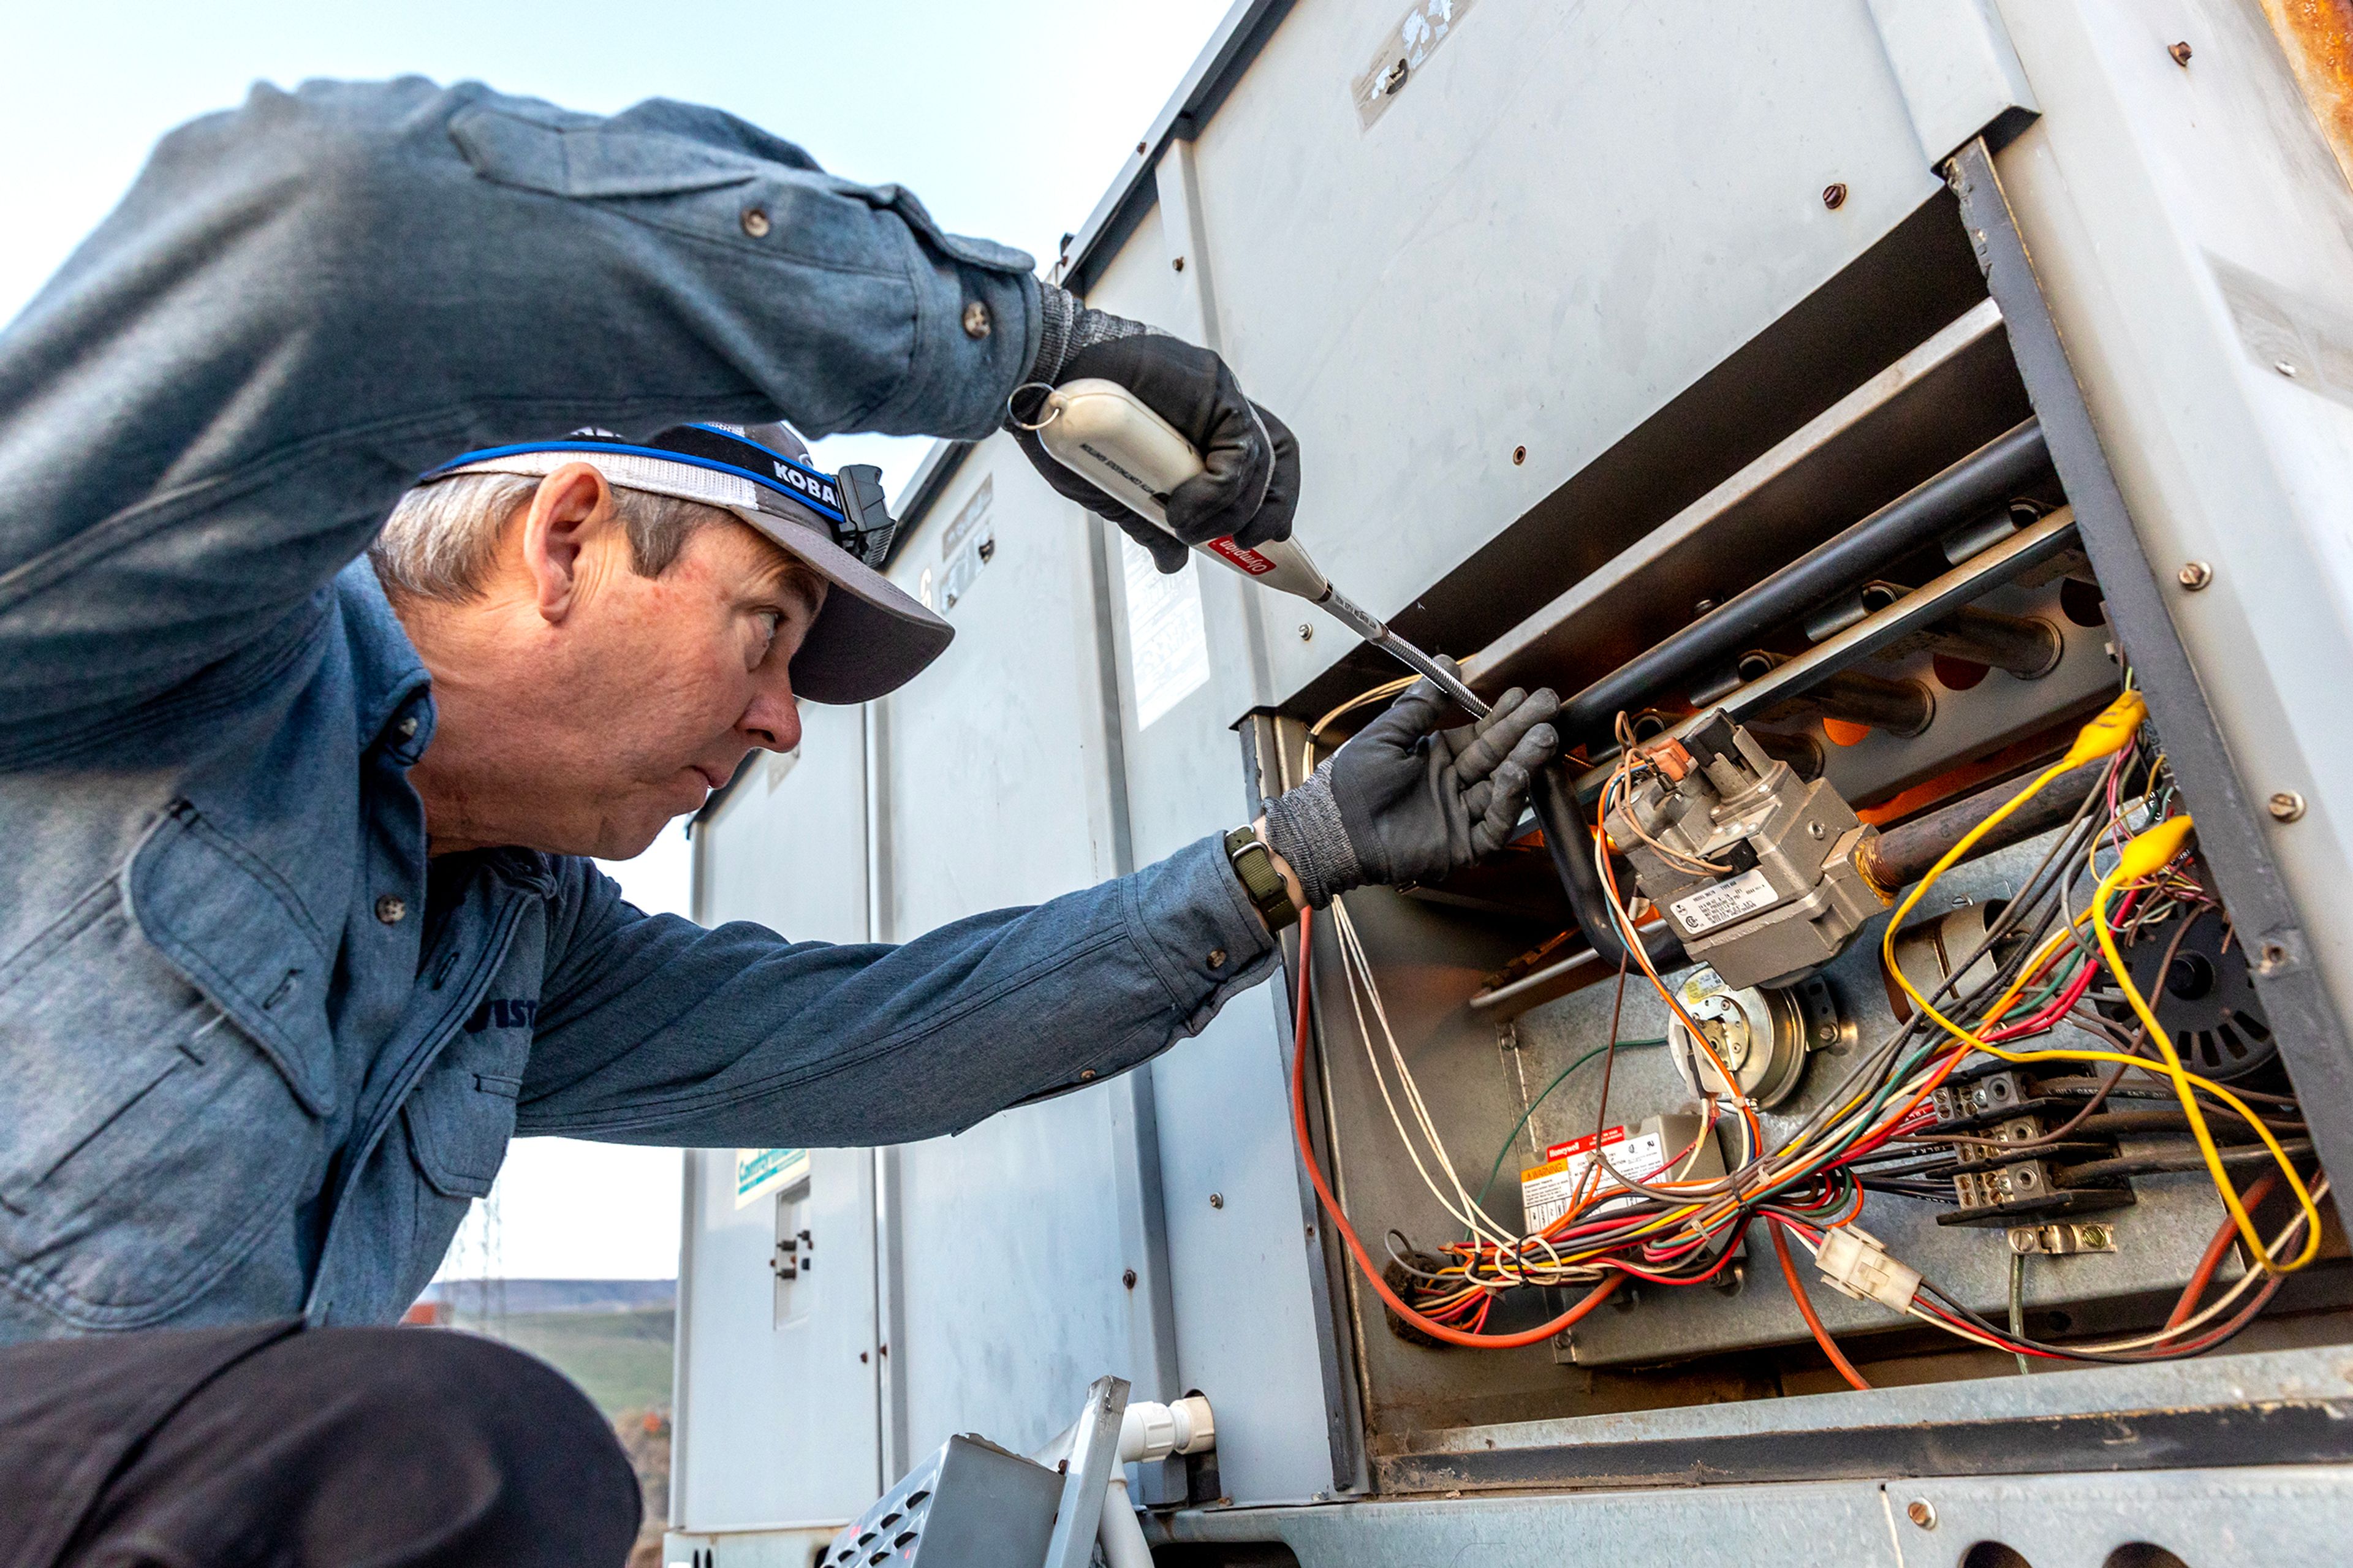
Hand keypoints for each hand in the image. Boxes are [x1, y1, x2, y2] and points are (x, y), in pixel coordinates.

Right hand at [1012, 299, 1299, 573]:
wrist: (1042, 379)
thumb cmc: (1070, 423)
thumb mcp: (1115, 490)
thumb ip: (1149, 523)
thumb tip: (1172, 561)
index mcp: (1201, 429)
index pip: (1257, 466)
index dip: (1267, 504)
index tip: (1252, 539)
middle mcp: (1217, 409)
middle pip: (1274, 459)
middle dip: (1270, 508)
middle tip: (1241, 542)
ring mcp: (1218, 394)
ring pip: (1258, 459)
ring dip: (1228, 508)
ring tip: (1185, 527)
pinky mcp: (1212, 384)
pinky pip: (1239, 445)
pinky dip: (1218, 487)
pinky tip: (1184, 507)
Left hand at [1260, 665, 1561, 906]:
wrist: (1332, 829)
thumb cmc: (1349, 784)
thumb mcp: (1386, 734)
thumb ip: (1420, 704)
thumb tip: (1449, 664)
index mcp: (1436, 758)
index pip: (1481, 734)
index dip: (1503, 715)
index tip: (1522, 694)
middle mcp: (1452, 785)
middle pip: (1498, 756)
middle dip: (1524, 731)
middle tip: (1547, 707)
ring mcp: (1459, 816)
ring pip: (1502, 787)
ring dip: (1524, 761)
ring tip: (1542, 735)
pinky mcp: (1461, 846)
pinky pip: (1493, 825)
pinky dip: (1507, 801)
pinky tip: (1513, 774)